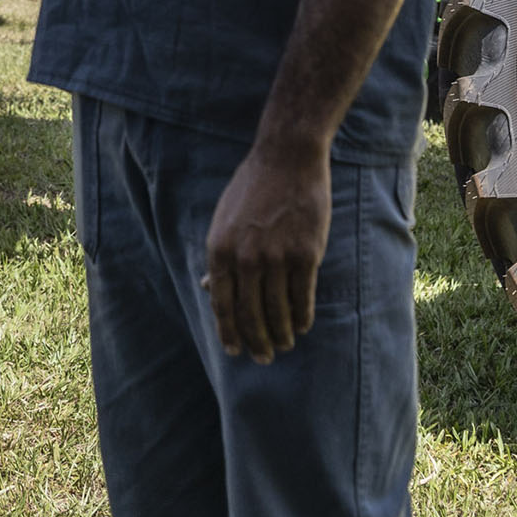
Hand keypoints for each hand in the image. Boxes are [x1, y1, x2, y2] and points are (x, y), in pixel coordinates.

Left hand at [203, 140, 332, 363]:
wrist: (287, 159)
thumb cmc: (252, 188)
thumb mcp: (223, 220)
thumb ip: (219, 257)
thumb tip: (210, 289)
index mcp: (220, 250)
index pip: (222, 305)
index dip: (229, 333)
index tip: (236, 351)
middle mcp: (246, 258)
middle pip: (250, 315)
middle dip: (257, 341)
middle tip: (264, 357)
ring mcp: (277, 257)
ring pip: (278, 311)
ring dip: (281, 334)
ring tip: (284, 344)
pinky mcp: (307, 254)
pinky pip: (303, 297)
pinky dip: (302, 316)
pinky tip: (302, 325)